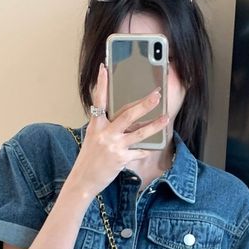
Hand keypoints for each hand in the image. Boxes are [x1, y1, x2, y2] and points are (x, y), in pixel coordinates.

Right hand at [68, 62, 169, 195]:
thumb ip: (105, 127)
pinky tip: (154, 145)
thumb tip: (124, 119)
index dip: (102, 84)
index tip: (104, 68)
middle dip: (144, 104)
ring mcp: (114, 146)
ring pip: (139, 133)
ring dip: (155, 125)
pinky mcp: (121, 159)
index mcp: (95, 125)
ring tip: (166, 118)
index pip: (99, 101)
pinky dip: (146, 148)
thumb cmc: (89, 159)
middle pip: (128, 115)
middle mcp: (105, 134)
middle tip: (156, 94)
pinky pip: (139, 151)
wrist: (83, 180)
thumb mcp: (92, 138)